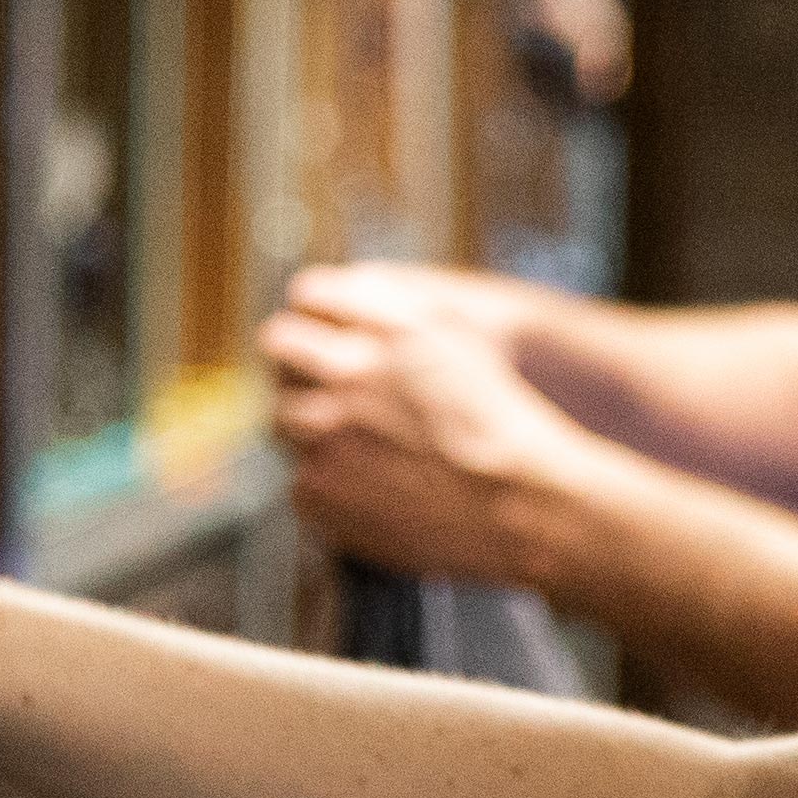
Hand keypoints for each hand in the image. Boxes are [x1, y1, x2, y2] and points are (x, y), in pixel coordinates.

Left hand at [262, 266, 607, 590]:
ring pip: (283, 417)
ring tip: (361, 446)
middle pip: (280, 352)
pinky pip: (300, 478)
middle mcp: (347, 375)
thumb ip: (393, 307)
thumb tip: (342, 293)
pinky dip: (327, 483)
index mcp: (383, 330)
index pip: (307, 295)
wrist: (517, 505)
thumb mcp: (458, 337)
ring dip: (309, 425)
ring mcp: (324, 436)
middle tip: (329, 388)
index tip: (315, 330)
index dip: (311, 313)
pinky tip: (372, 488)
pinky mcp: (316, 491)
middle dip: (298, 365)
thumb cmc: (496, 421)